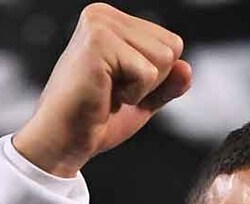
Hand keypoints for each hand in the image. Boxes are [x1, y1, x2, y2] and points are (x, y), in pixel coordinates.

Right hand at [13, 3, 191, 176]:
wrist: (62, 142)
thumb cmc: (93, 121)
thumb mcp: (142, 100)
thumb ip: (167, 83)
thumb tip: (187, 69)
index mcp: (112, 22)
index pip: (171, 43)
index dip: (157, 79)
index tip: (121, 89)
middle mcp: (103, 15)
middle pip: (172, 48)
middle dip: (152, 82)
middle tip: (114, 93)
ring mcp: (99, 25)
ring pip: (164, 59)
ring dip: (141, 89)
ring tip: (108, 93)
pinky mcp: (98, 43)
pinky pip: (148, 73)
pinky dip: (133, 95)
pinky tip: (104, 96)